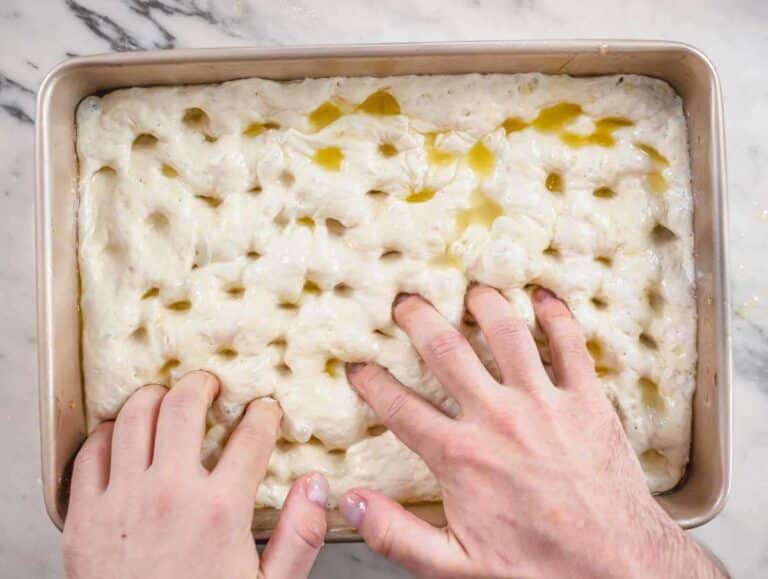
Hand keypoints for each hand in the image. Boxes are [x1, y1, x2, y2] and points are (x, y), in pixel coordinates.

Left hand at [63, 371, 326, 578]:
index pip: (251, 436)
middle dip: (201, 385)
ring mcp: (121, 500)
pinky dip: (109, 433)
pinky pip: (91, 450)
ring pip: (134, 416)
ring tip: (166, 399)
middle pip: (183, 405)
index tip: (264, 409)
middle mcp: (168, 494)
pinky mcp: (84, 515)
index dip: (263, 413)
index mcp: (220, 510)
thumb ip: (300, 536)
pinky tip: (123, 435)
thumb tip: (317, 487)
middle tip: (209, 385)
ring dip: (154, 398)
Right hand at [342, 286, 723, 578]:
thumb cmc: (539, 567)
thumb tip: (350, 504)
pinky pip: (570, 344)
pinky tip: (544, 297)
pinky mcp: (585, 400)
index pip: (399, 407)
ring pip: (506, 334)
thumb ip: (397, 534)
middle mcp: (497, 418)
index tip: (357, 364)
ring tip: (470, 290)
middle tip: (404, 301)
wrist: (617, 567)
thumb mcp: (455, 566)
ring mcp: (543, 403)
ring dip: (484, 304)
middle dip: (418, 319)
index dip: (371, 382)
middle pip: (446, 351)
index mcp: (460, 456)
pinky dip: (556, 315)